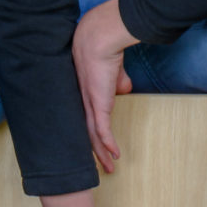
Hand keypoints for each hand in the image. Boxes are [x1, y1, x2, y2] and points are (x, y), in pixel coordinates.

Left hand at [71, 0, 137, 172]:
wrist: (98, 39)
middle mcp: (83, 101)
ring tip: (108, 168)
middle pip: (86, 133)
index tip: (98, 146)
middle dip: (95, 152)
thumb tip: (123, 90)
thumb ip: (117, 81)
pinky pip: (102, 129)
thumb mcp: (114, 69)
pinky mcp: (98, 103)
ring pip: (93, 135)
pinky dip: (108, 143)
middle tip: (102, 167)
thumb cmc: (105, 48)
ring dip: (102, 153)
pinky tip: (114, 155)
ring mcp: (89, 104)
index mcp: (85, 93)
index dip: (91, 134)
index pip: (86, 119)